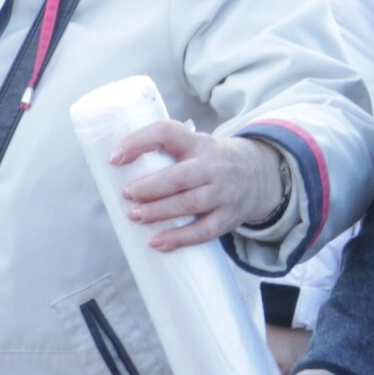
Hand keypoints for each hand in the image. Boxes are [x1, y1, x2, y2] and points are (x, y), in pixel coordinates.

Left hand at [110, 125, 286, 250]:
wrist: (259, 173)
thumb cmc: (211, 161)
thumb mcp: (194, 145)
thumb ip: (165, 152)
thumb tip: (118, 169)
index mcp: (197, 142)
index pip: (167, 132)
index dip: (138, 142)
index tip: (114, 158)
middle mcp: (212, 166)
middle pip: (179, 176)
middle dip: (150, 187)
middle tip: (126, 194)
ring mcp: (223, 192)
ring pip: (189, 204)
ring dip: (159, 212)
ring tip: (134, 216)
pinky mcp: (228, 217)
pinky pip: (203, 231)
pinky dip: (179, 238)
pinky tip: (157, 242)